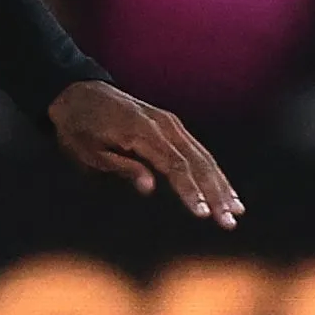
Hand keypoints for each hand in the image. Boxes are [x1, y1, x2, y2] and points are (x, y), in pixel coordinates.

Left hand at [47, 81, 242, 228]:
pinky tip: (224, 190)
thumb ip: (121, 166)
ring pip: (202, 156)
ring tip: (236, 211)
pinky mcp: (171, 124)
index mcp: (141, 131)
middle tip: (229, 222)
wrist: (77, 92)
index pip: (175, 165)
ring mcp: (169, 122)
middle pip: (196, 161)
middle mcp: (162, 124)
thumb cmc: (78, 127)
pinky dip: (213, 171)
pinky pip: (197, 149)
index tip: (203, 214)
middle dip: (215, 193)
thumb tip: (149, 187)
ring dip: (221, 184)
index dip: (190, 191)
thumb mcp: (88, 150)